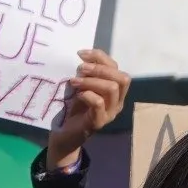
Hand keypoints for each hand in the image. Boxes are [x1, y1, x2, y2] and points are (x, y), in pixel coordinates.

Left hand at [47, 49, 129, 169]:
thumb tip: (83, 56)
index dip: (101, 57)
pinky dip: (88, 95)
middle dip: (100, 69)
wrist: (64, 133)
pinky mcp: (99, 121)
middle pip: (122, 78)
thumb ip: (87, 74)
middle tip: (80, 68)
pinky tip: (77, 94)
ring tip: (74, 81)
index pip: (117, 68)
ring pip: (112, 89)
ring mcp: (111, 112)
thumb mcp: (82, 86)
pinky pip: (99, 103)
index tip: (81, 54)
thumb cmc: (74, 108)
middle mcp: (118, 101)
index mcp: (115, 90)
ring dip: (92, 81)